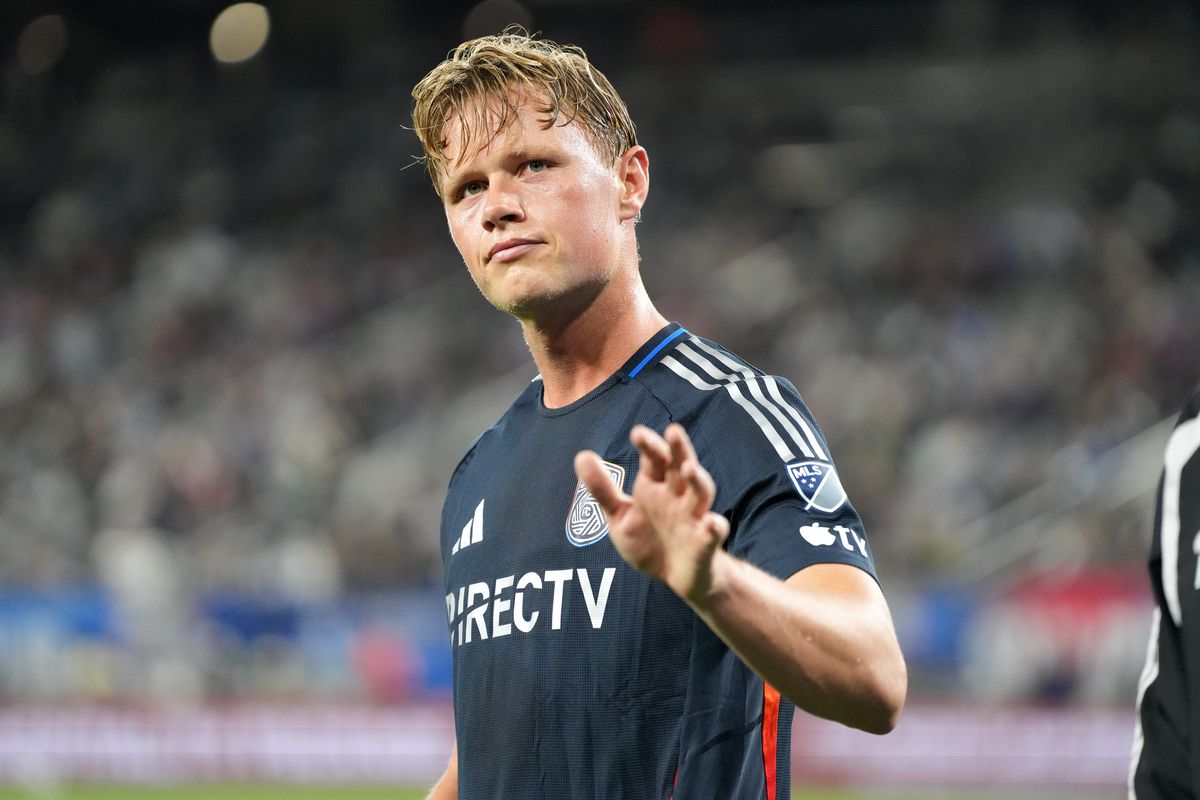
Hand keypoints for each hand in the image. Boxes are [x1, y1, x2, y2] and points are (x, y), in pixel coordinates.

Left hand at [574, 423, 729, 603]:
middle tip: (673, 430)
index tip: (637, 433)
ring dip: (697, 480)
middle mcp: (677, 496)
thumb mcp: (620, 517)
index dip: (649, 446)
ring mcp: (693, 518)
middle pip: (680, 467)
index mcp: (655, 487)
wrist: (675, 578)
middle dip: (678, 450)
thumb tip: (581, 455)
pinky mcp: (705, 543)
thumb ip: (602, 489)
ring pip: (701, 492)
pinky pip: (713, 533)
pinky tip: (712, 523)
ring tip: (689, 468)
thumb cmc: (649, 541)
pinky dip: (714, 527)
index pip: (654, 460)